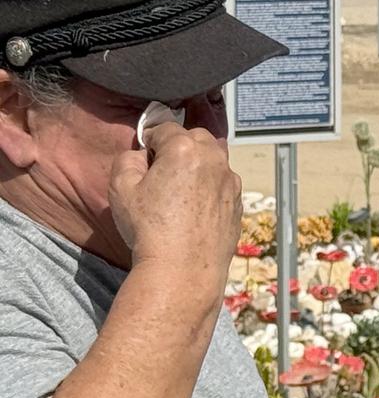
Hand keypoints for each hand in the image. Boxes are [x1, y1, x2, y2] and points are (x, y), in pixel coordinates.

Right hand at [109, 123, 240, 291]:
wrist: (182, 270)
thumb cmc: (150, 229)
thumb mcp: (121, 187)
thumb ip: (128, 158)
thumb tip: (141, 154)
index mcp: (186, 149)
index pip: (165, 128)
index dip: (151, 139)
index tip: (145, 154)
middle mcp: (215, 161)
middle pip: (195, 139)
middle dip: (178, 148)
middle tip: (161, 171)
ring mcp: (230, 184)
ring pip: (212, 162)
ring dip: (197, 167)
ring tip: (177, 193)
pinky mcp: (237, 205)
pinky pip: (221, 186)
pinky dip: (209, 189)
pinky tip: (192, 210)